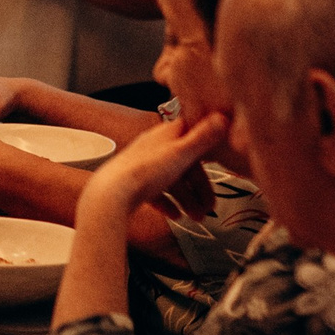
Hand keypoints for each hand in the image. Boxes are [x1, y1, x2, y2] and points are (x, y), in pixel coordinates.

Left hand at [81, 111, 226, 228]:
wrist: (111, 193)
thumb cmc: (144, 171)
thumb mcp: (181, 153)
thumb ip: (202, 137)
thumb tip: (222, 116)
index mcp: (165, 135)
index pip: (193, 138)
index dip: (208, 151)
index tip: (221, 165)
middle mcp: (153, 147)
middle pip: (183, 165)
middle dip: (199, 187)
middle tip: (210, 207)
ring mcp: (142, 165)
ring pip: (171, 181)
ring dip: (186, 200)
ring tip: (196, 218)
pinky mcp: (133, 183)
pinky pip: (155, 193)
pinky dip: (167, 204)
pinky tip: (174, 216)